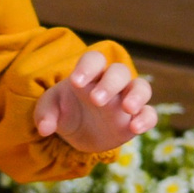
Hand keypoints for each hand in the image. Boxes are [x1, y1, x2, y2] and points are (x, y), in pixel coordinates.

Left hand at [34, 50, 158, 152]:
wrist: (77, 133)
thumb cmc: (64, 111)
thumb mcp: (49, 110)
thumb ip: (44, 115)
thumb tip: (44, 129)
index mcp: (88, 75)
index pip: (94, 59)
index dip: (87, 67)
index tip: (76, 82)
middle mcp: (110, 84)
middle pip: (119, 72)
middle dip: (110, 83)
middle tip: (96, 100)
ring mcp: (126, 100)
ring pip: (141, 87)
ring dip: (137, 95)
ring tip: (127, 108)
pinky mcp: (135, 119)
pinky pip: (149, 114)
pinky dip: (146, 119)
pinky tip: (135, 128)